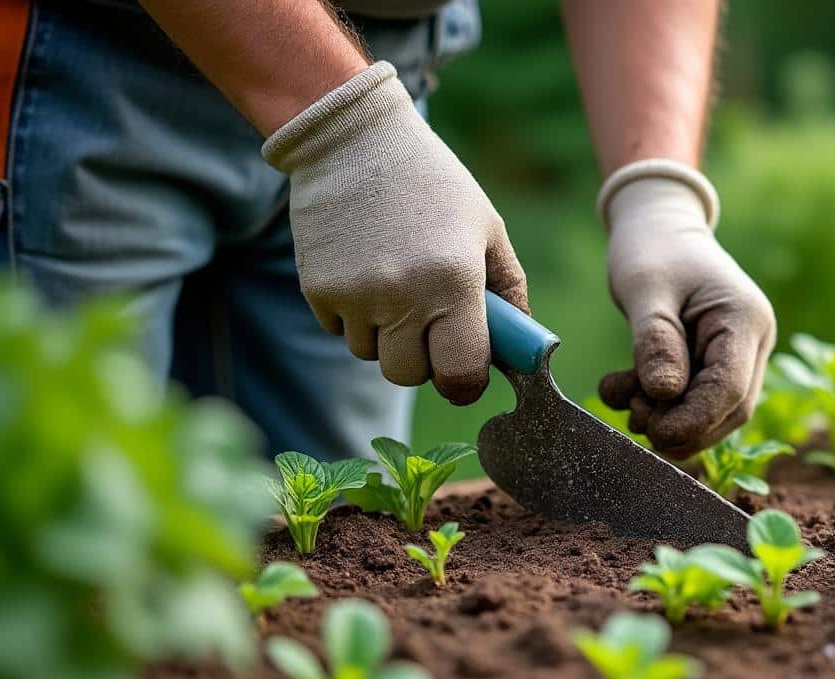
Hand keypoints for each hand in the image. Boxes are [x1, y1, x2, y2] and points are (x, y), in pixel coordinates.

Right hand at [263, 62, 527, 404]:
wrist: (354, 141)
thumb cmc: (434, 185)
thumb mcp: (486, 228)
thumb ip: (509, 290)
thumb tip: (517, 348)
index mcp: (455, 282)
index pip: (460, 374)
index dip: (466, 382)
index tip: (466, 372)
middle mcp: (403, 295)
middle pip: (408, 375)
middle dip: (423, 360)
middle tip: (430, 324)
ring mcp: (355, 295)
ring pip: (371, 354)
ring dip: (385, 334)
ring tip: (395, 281)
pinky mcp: (317, 289)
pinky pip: (339, 331)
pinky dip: (354, 315)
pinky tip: (364, 269)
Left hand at [597, 173, 774, 458]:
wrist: (657, 226)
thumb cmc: (652, 249)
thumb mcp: (645, 289)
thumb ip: (655, 341)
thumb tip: (664, 394)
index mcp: (744, 319)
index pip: (731, 390)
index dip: (695, 420)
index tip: (654, 431)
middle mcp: (751, 341)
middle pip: (729, 409)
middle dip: (682, 426)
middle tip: (633, 416)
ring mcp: (737, 353)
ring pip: (713, 411)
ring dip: (667, 418)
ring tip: (624, 397)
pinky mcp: (714, 362)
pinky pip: (694, 400)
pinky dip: (659, 405)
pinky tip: (623, 389)